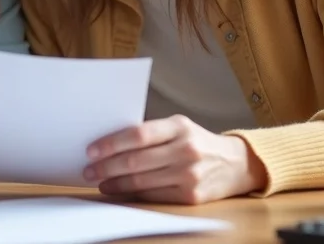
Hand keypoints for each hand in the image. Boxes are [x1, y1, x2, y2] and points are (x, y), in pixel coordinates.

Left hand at [83, 115, 266, 204]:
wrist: (235, 164)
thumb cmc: (197, 142)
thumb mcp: (179, 127)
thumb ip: (151, 133)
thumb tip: (110, 144)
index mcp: (179, 126)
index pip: (138, 134)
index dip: (111, 143)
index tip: (91, 150)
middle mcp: (185, 150)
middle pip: (135, 161)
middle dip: (106, 167)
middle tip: (88, 170)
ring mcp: (189, 175)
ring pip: (141, 182)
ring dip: (115, 184)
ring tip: (100, 182)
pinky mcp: (191, 197)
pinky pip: (153, 196)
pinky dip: (132, 195)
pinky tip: (120, 192)